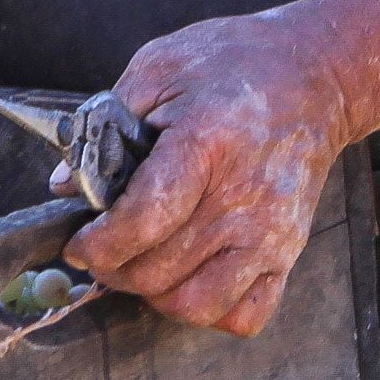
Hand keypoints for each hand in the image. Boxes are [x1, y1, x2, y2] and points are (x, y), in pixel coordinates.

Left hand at [66, 10, 351, 337]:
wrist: (316, 75)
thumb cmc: (233, 63)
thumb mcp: (161, 66)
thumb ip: (106, 122)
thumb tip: (63, 186)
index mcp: (206, 141)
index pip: (144, 219)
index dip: (99, 243)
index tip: (78, 243)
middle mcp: (243, 196)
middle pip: (160, 269)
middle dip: (114, 269)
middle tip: (102, 250)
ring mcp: (271, 231)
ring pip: (198, 304)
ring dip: (157, 296)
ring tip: (143, 266)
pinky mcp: (290, 251)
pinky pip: (246, 315)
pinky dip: (211, 311)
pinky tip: (191, 278)